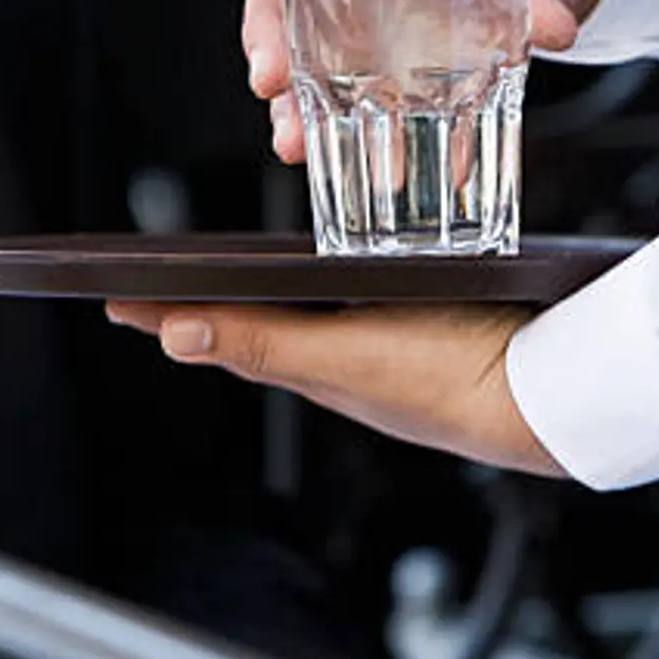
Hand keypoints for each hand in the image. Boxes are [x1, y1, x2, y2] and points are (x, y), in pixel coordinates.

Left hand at [104, 300, 565, 477]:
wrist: (546, 389)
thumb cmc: (452, 380)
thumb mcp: (346, 356)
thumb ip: (267, 342)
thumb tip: (173, 334)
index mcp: (314, 365)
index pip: (224, 331)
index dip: (169, 311)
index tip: (112, 292)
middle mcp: (343, 356)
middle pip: (261, 319)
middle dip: (212, 297)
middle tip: (164, 277)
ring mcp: (386, 340)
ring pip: (312, 310)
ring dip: (272, 292)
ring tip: (235, 277)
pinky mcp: (427, 321)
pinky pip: (365, 299)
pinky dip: (339, 282)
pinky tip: (351, 269)